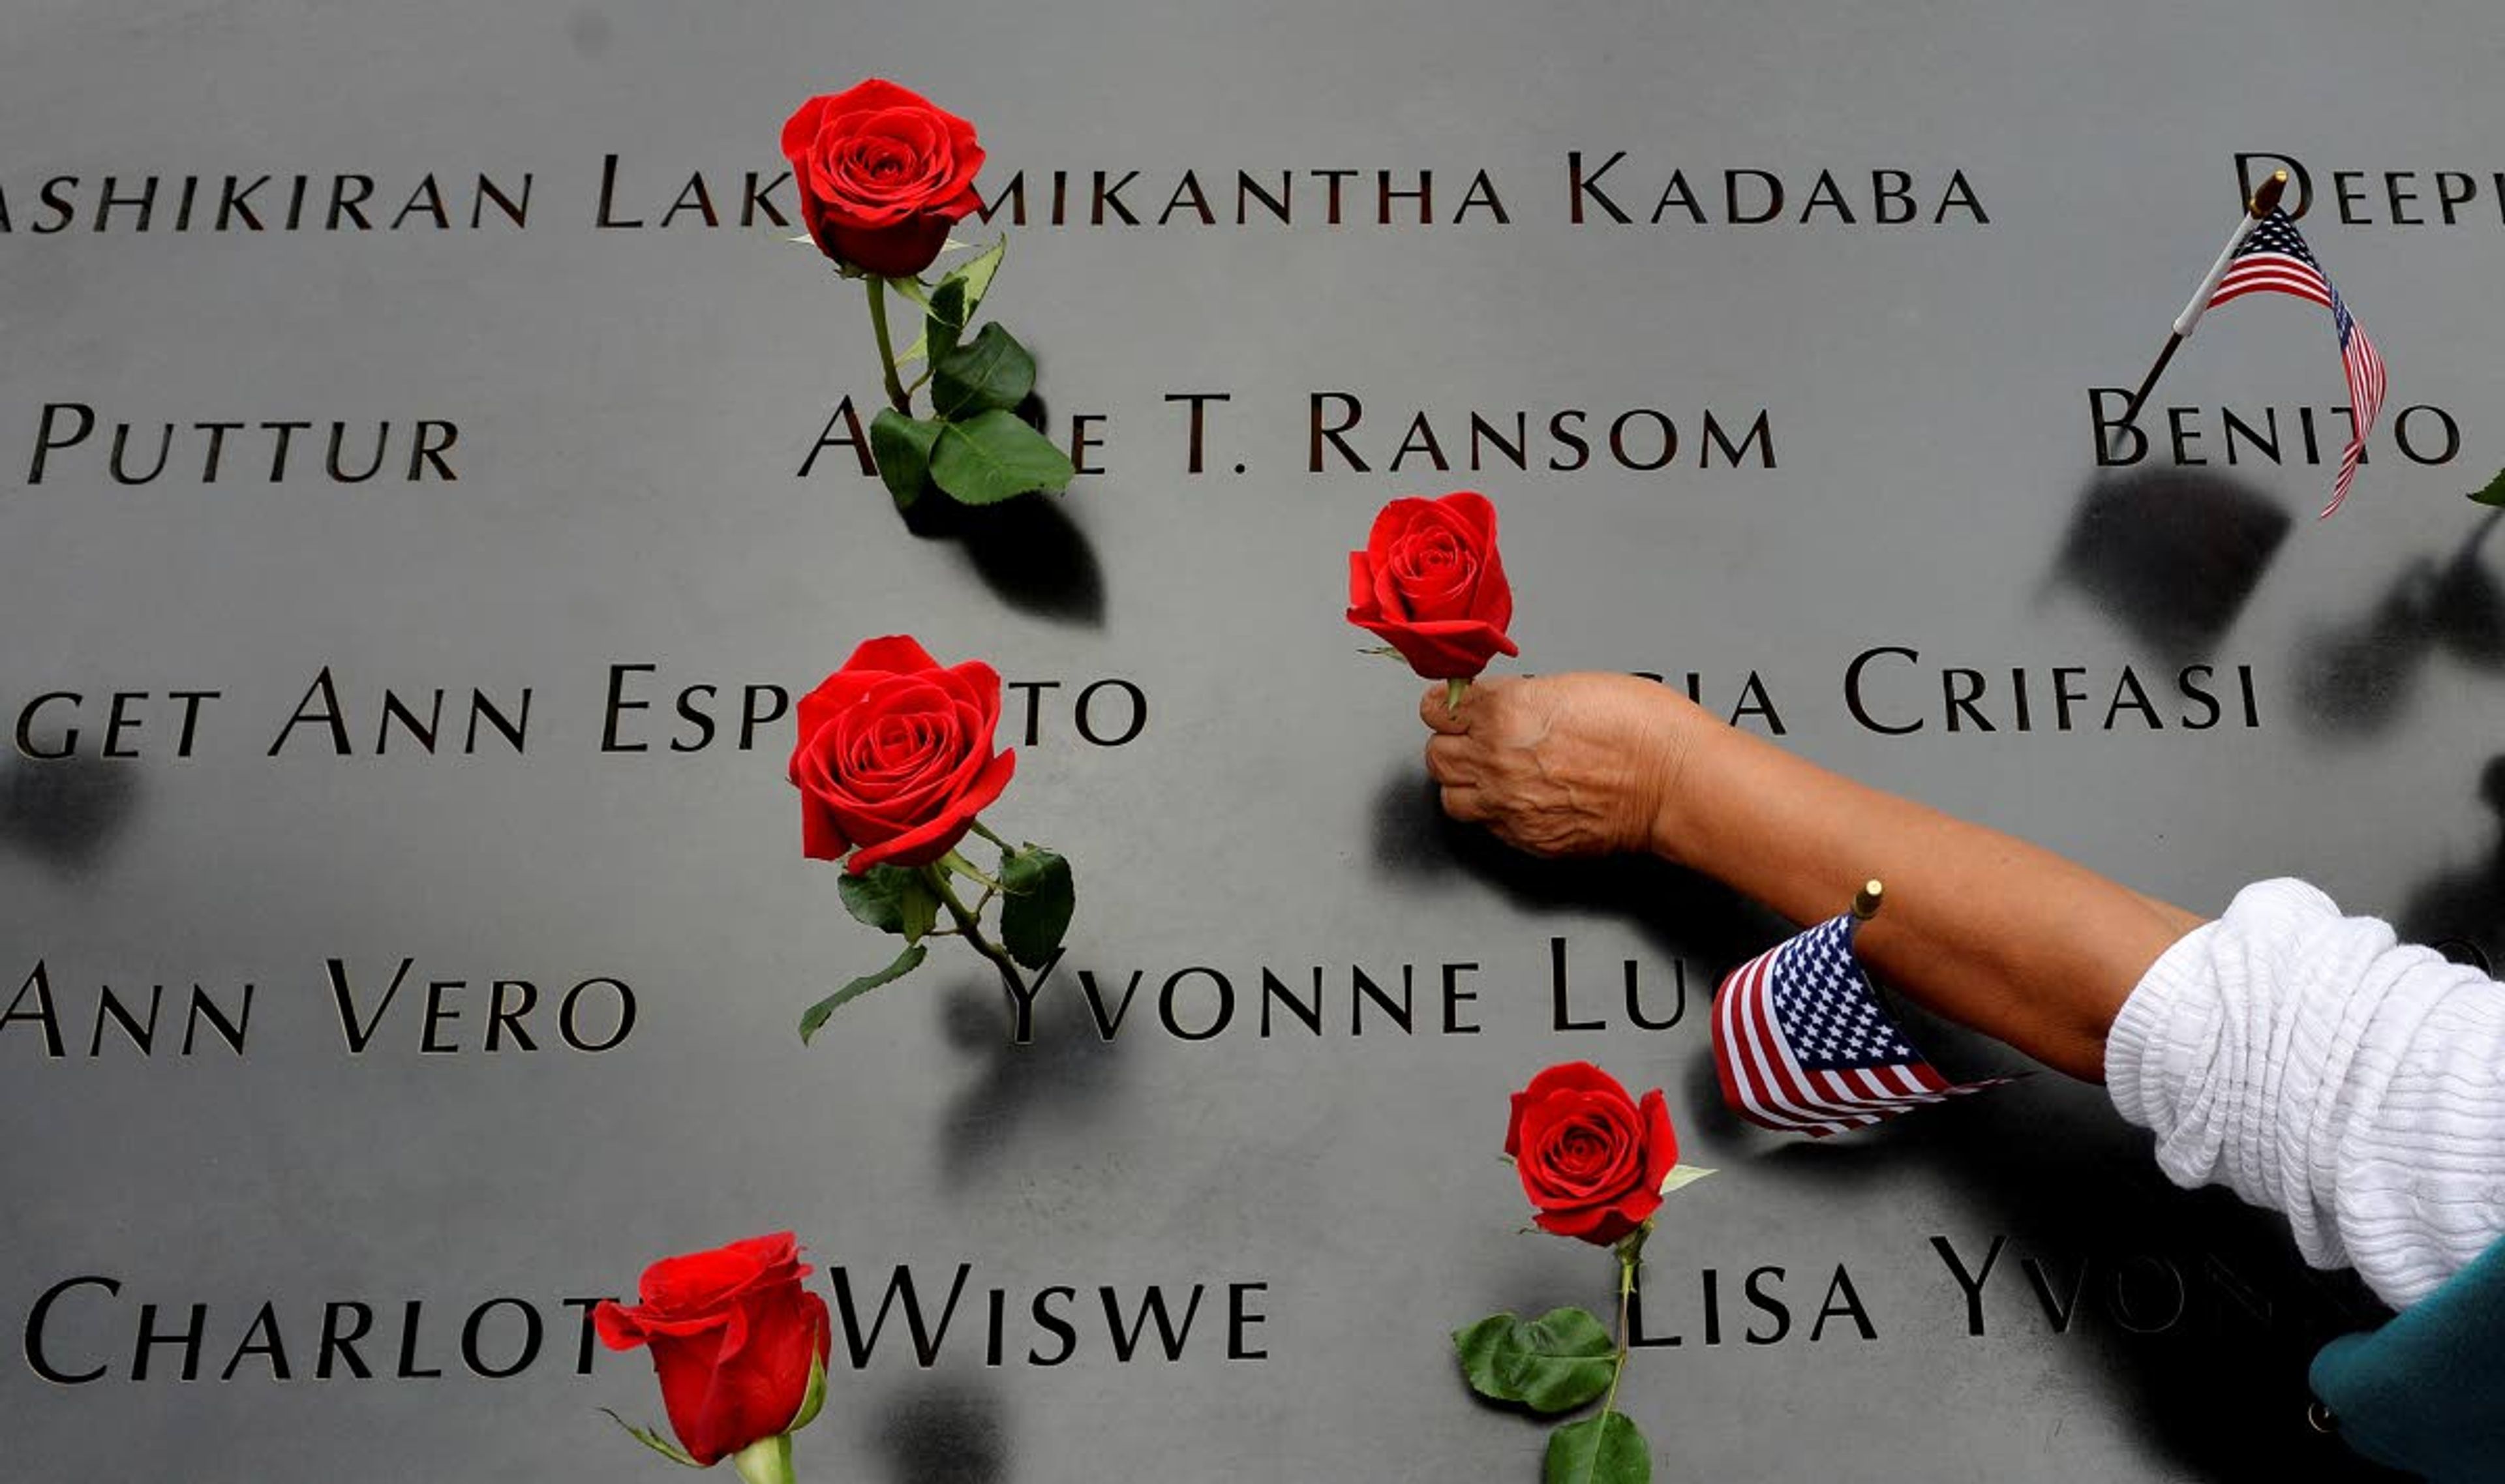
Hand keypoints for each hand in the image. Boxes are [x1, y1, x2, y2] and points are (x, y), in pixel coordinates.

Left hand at [1420, 674, 1701, 859]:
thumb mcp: (1571, 684)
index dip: (1448, 705)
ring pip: (1450, 796)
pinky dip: (1494, 813)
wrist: (1675, 782)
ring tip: (1491, 773)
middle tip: (1475, 739)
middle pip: (1436, 754)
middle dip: (1453, 743)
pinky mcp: (1526, 838)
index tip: (1456, 706)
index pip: (1436, 707)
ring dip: (1465, 783)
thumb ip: (1521, 697)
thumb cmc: (1641, 729)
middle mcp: (1496, 760)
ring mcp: (1507, 804)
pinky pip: (1486, 826)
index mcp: (1503, 712)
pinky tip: (1518, 798)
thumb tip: (1502, 704)